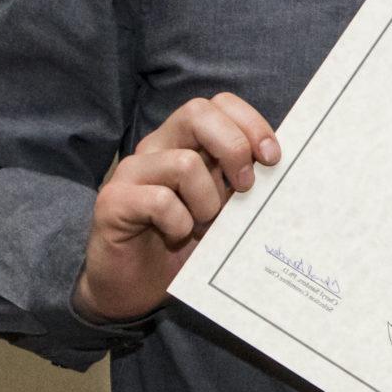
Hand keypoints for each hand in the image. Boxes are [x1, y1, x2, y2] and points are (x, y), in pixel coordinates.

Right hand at [74, 93, 278, 322]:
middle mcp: (156, 148)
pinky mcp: (113, 201)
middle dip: (234, 147)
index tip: (272, 158)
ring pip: (185, 163)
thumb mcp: (225, 206)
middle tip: (244, 187)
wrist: (135, 287)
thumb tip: (278, 163)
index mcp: (185, 141)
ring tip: (200, 225)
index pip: (219, 104)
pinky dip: (180, 224)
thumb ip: (242, 180)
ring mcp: (131, 172)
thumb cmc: (185, 243)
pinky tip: (176, 236)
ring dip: (207, 201)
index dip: (250, 123)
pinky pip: (162, 201)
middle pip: (198, 112)